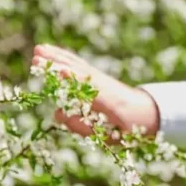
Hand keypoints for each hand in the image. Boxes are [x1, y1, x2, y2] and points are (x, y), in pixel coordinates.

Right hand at [31, 44, 159, 141]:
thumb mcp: (111, 136)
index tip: (58, 71)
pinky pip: (79, 64)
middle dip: (58, 64)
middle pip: (78, 72)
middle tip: (37, 57)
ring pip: (77, 65)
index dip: (74, 79)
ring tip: (38, 49)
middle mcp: (104, 85)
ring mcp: (100, 78)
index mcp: (111, 102)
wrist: (148, 111)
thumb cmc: (128, 128)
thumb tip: (57, 113)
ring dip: (58, 57)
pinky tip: (51, 50)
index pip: (88, 87)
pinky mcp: (96, 75)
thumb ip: (84, 128)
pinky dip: (65, 56)